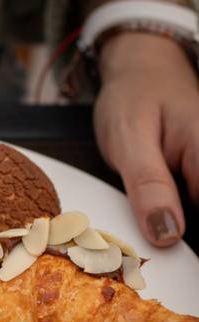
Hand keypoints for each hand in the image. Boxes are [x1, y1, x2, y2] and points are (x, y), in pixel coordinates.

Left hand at [94, 31, 198, 246]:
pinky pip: (190, 211)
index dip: (189, 245)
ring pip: (193, 219)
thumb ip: (149, 186)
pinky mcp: (198, 181)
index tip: (168, 250)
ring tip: (150, 229)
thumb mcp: (130, 139)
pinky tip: (155, 221)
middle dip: (178, 236)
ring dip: (173, 230)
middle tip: (152, 246)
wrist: (140, 71)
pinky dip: (171, 221)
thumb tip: (168, 235)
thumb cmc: (134, 97)